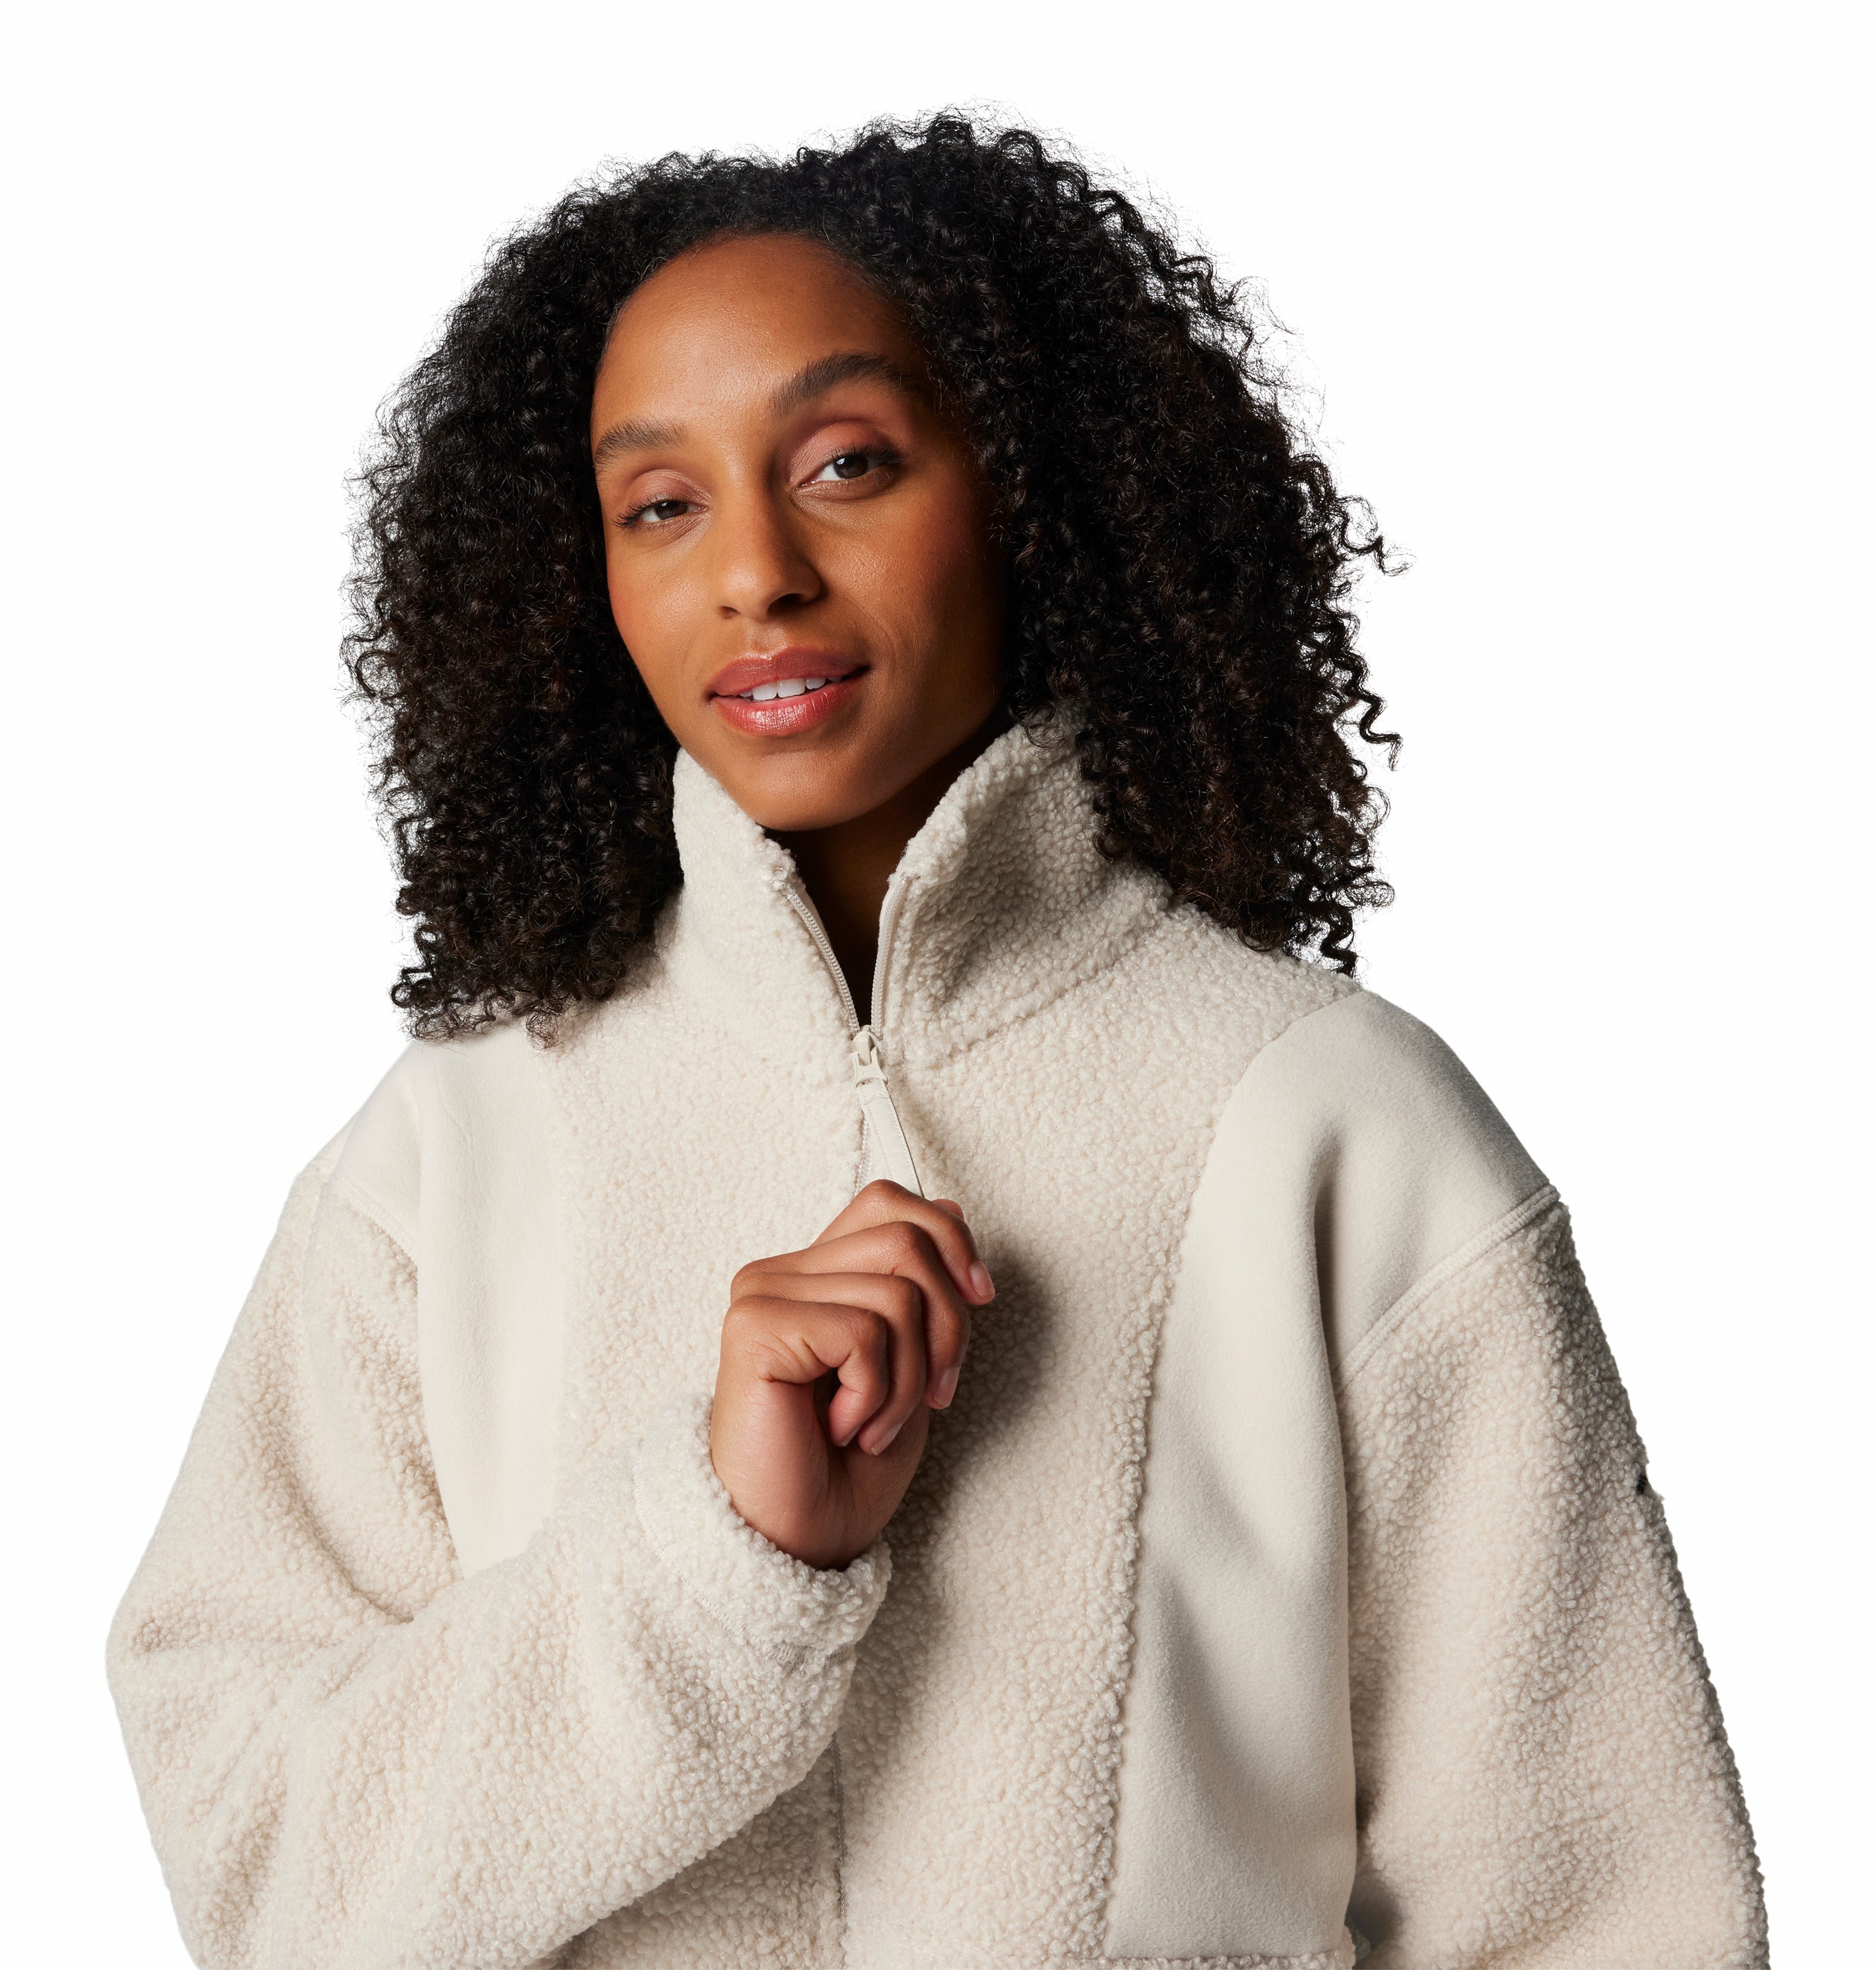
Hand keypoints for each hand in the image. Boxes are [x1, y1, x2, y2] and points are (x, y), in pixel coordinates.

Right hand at [709, 1180, 994, 1569]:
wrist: (797, 1542)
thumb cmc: (847, 1468)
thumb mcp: (910, 1363)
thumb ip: (919, 1288)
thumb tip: (950, 1212)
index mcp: (815, 1274)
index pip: (889, 1202)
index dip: (950, 1240)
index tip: (979, 1298)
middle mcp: (781, 1273)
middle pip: (907, 1240)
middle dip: (948, 1326)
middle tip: (931, 1396)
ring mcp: (762, 1296)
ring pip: (897, 1293)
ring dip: (910, 1379)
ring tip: (875, 1426)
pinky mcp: (755, 1328)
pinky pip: (863, 1333)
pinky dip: (877, 1395)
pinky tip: (844, 1429)